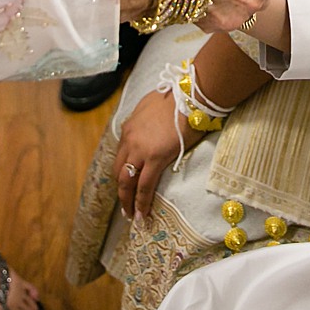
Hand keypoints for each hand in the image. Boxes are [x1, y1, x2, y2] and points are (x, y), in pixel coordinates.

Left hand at [113, 88, 202, 219]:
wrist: (191, 94)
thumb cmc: (179, 97)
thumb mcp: (152, 105)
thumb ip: (146, 120)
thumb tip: (150, 127)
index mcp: (129, 127)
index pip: (121, 155)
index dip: (122, 172)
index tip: (126, 184)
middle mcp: (129, 139)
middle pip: (118, 170)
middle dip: (121, 190)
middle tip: (125, 205)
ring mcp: (140, 149)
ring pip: (126, 181)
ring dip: (127, 200)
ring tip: (131, 215)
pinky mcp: (155, 158)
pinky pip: (144, 185)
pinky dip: (141, 202)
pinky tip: (143, 214)